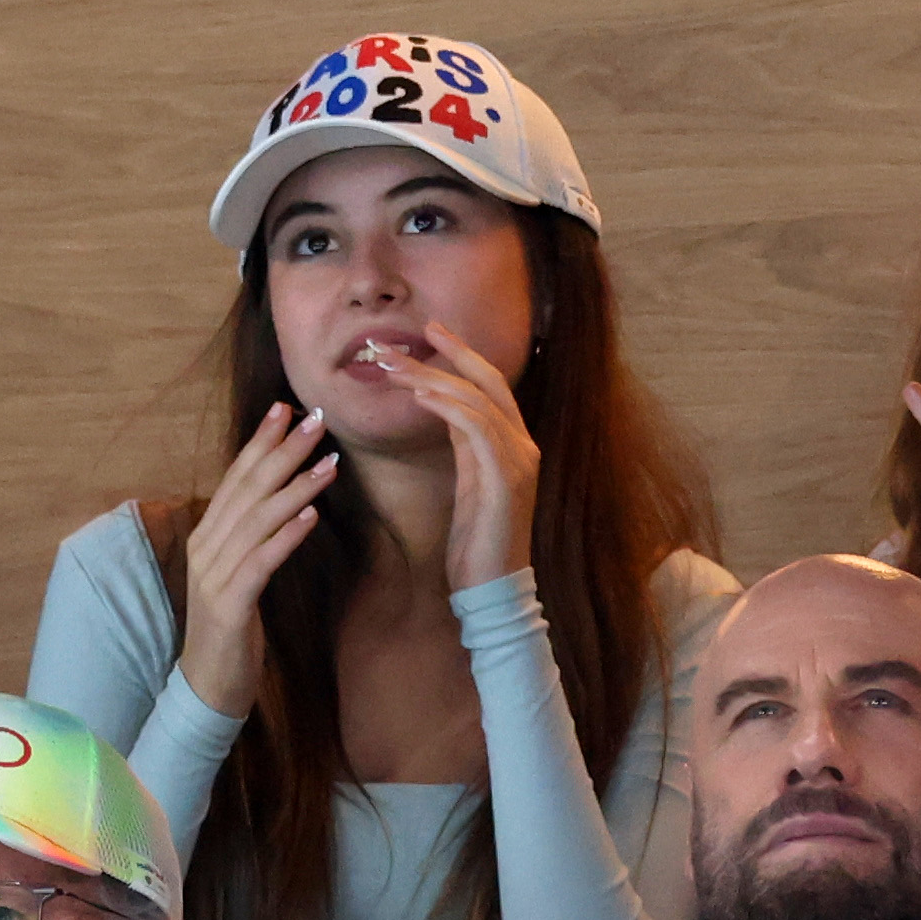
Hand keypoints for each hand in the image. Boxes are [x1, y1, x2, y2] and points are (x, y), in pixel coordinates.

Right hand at [174, 405, 337, 712]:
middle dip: (283, 451)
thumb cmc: (231, 630)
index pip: (235, 479)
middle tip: (317, 419)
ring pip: (257, 519)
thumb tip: (285, 503)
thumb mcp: (241, 576)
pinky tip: (311, 515)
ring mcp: (214, 576)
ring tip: (329, 461)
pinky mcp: (229, 604)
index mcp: (207, 537)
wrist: (206, 686)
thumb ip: (253, 540)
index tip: (285, 409)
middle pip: (246, 489)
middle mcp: (206, 548)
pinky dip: (286, 534)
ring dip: (295, 487)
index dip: (260, 442)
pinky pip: (261, 561)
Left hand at [371, 324, 541, 587]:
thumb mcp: (469, 482)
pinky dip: (448, 407)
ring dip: (433, 378)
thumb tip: (444, 406)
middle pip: (489, 382)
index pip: (492, 386)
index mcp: (516, 446)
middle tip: (414, 333)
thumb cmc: (476, 542)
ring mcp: (519, 462)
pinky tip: (420, 395)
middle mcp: (524, 446)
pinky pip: (477, 429)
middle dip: (450, 353)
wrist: (491, 589)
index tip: (432, 331)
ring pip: (477, 401)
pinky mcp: (506, 479)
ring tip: (396, 367)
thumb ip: (465, 445)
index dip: (463, 355)